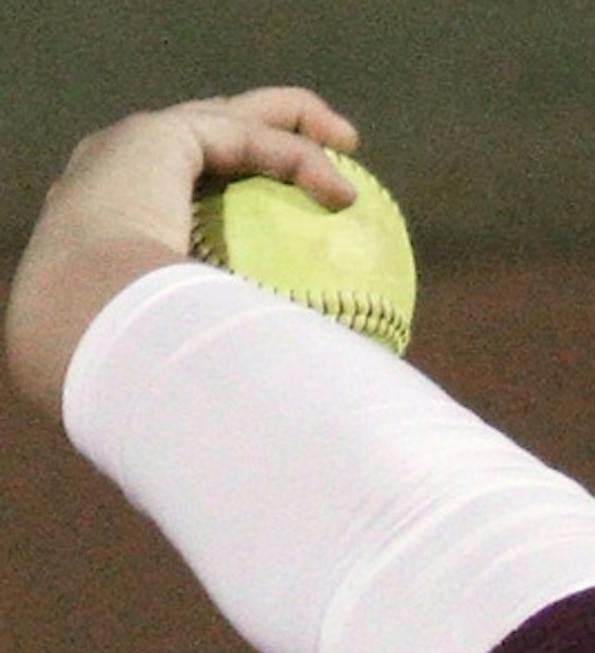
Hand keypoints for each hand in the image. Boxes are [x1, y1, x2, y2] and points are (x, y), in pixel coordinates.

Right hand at [5, 88, 359, 415]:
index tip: (283, 230)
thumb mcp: (192, 383)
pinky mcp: (158, 136)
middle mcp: (110, 183)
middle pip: (200, 145)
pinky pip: (247, 140)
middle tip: (325, 160)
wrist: (82, 335)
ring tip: (347, 142)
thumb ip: (228, 378)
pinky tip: (346, 191)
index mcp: (107, 240)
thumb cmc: (138, 377)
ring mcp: (128, 151)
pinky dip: (299, 160)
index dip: (227, 202)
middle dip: (262, 135)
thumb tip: (293, 426)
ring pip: (226, 120)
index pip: (170, 206)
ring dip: (291, 124)